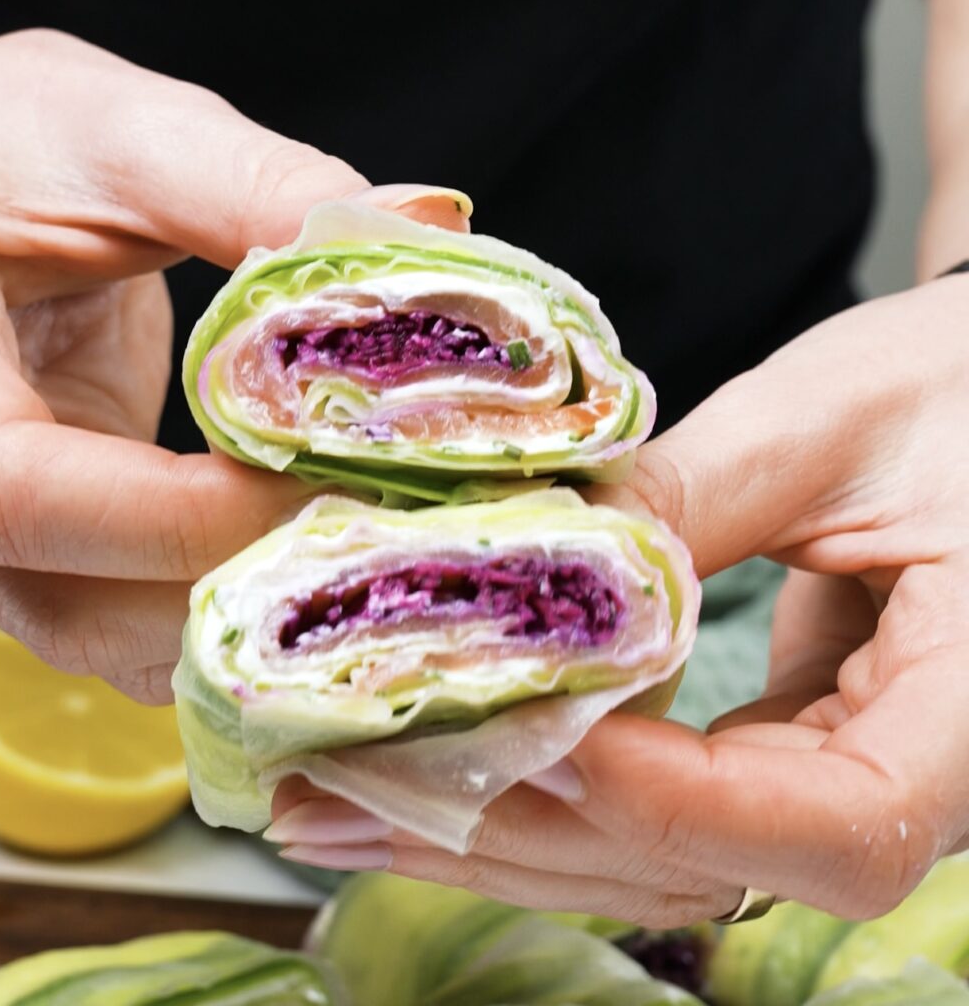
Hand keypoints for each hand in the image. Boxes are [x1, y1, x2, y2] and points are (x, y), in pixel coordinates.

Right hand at [0, 30, 469, 701]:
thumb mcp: (111, 132)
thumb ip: (255, 183)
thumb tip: (420, 229)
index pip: (16, 495)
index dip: (184, 513)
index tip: (334, 477)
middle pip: (79, 605)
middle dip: (249, 584)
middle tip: (397, 533)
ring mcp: (3, 539)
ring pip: (118, 642)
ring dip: (258, 620)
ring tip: (383, 553)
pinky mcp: (66, 547)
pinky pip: (145, 625)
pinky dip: (241, 613)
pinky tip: (331, 564)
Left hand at [269, 275, 968, 923]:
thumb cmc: (956, 389)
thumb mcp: (823, 424)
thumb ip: (686, 501)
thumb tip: (530, 565)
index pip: (833, 823)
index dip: (666, 799)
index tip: (529, 732)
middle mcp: (910, 776)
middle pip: (714, 865)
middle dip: (527, 831)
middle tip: (359, 794)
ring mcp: (833, 771)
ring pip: (662, 855)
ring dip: (506, 830)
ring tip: (347, 805)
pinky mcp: (776, 746)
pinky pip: (656, 802)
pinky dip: (547, 790)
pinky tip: (441, 768)